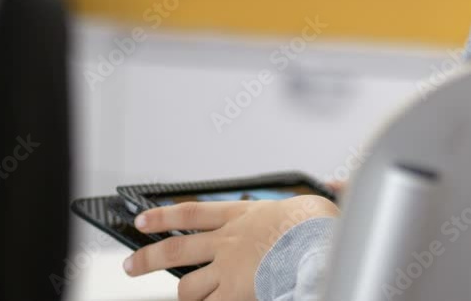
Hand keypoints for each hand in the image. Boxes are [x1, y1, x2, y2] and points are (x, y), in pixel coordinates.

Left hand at [123, 195, 339, 299]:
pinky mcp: (235, 292)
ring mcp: (227, 269)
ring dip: (185, 294)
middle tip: (131, 265)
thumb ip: (323, 194)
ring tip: (185, 298)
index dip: (163, 216)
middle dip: (147, 258)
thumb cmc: (321, 225)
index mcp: (242, 215)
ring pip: (187, 286)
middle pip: (174, 249)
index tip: (143, 219)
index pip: (191, 212)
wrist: (320, 243)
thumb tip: (340, 182)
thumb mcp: (317, 202)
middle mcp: (227, 240)